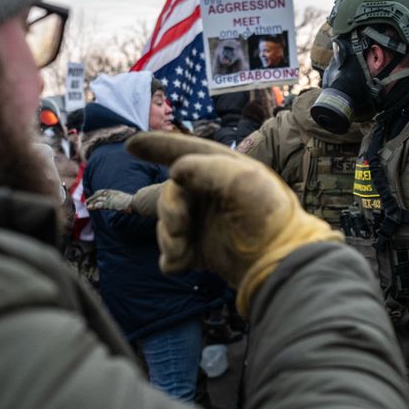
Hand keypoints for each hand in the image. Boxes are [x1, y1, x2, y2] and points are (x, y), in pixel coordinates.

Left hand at [86, 185, 165, 216]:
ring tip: (87, 205)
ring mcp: (113, 199)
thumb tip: (135, 203)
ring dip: (92, 202)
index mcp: (118, 193)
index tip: (95, 195)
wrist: (139, 202)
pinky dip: (95, 205)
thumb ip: (130, 201)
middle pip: (101, 194)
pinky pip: (101, 204)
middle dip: (93, 197)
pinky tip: (90, 207)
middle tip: (88, 201)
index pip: (106, 191)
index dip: (99, 193)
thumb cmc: (139, 202)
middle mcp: (114, 194)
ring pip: (99, 199)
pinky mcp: (112, 204)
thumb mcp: (133, 201)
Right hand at [126, 132, 341, 315]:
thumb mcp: (242, 180)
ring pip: (166, 224)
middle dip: (167, 208)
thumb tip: (175, 172)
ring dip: (168, 236)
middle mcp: (209, 194)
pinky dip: (172, 257)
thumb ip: (206, 168)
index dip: (157, 146)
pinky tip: (183, 263)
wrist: (277, 261)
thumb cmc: (267, 216)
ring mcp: (204, 223)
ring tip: (182, 248)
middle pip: (168, 193)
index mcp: (220, 171)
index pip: (184, 152)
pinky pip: (171, 252)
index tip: (131, 145)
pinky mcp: (201, 251)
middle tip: (179, 225)